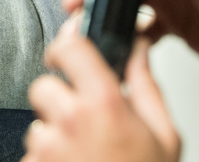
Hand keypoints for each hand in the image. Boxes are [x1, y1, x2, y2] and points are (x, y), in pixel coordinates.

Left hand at [23, 22, 178, 161]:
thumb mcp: (164, 135)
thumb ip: (145, 85)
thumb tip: (138, 49)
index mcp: (104, 103)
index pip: (69, 48)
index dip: (68, 46)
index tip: (71, 54)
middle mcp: (70, 122)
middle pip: (43, 86)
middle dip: (59, 99)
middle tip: (84, 120)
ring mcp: (48, 151)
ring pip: (37, 126)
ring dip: (54, 136)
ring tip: (84, 158)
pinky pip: (33, 157)